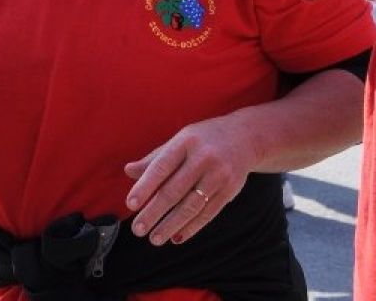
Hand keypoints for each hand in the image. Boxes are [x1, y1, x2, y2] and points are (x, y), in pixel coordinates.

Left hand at [124, 112, 257, 245]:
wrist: (246, 137)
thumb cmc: (205, 139)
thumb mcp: (181, 140)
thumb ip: (156, 158)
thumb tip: (128, 171)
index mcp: (187, 141)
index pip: (162, 166)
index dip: (145, 186)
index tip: (131, 205)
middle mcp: (204, 157)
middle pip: (175, 190)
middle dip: (154, 212)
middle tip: (138, 229)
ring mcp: (219, 174)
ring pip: (191, 205)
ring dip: (171, 225)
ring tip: (154, 238)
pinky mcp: (230, 189)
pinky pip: (208, 213)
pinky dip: (192, 227)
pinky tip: (177, 237)